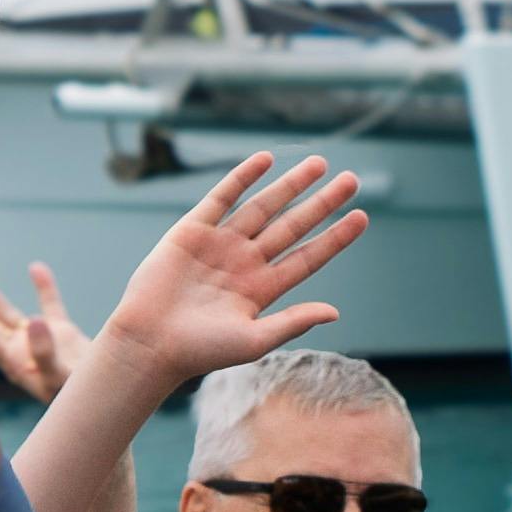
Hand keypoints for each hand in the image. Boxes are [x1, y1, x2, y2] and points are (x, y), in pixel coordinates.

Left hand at [0, 259, 84, 400]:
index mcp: (14, 360)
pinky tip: (36, 267)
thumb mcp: (59, 376)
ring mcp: (38, 341)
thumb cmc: (77, 395)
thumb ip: (44, 352)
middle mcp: (20, 350)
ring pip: (9, 314)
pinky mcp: (62, 334)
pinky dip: (44, 287)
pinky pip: (51, 305)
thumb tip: (34, 321)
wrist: (106, 399)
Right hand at [96, 151, 369, 382]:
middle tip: (352, 179)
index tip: (361, 217)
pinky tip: (265, 160)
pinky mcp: (192, 231)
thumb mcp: (254, 341)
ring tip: (320, 164)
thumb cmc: (200, 351)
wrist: (149, 342)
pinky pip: (223, 198)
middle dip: (322, 203)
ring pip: (264, 207)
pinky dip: (243, 178)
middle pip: (293, 226)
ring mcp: (220, 245)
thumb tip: (335, 312)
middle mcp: (245, 263)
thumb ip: (293, 322)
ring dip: (291, 185)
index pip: (308, 257)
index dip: (335, 237)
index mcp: (263, 289)